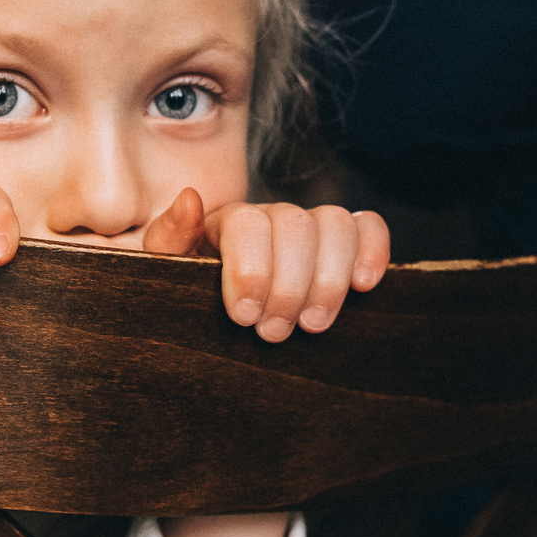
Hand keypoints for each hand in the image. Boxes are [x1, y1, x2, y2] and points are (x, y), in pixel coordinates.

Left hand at [143, 189, 391, 341]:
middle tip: (274, 333)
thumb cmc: (187, 308)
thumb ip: (168, 239)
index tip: (242, 316)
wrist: (214, 339)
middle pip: (295, 224)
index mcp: (223, 223)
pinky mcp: (343, 249)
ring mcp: (309, 231)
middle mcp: (270, 218)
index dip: (251, 267)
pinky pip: (367, 227)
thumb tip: (191, 198)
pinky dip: (372, 250)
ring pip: (335, 224)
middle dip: (288, 285)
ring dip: (329, 279)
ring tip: (312, 325)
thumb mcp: (163, 278)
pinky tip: (363, 286)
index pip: (247, 221)